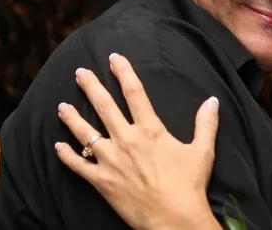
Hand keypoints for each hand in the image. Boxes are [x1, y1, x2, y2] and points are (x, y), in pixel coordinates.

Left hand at [54, 54, 221, 229]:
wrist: (173, 218)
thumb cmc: (189, 184)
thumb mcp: (203, 150)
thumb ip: (206, 123)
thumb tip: (213, 100)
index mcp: (150, 130)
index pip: (134, 92)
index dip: (124, 72)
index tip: (114, 58)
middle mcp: (127, 140)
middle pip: (104, 107)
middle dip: (91, 87)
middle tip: (80, 72)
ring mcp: (111, 161)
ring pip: (86, 133)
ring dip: (72, 118)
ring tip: (61, 106)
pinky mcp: (102, 181)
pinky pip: (79, 166)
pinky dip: (67, 156)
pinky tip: (58, 147)